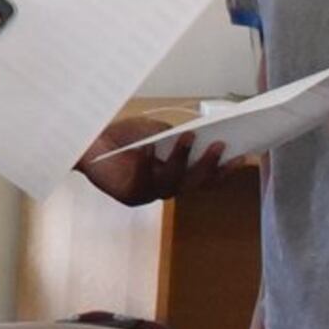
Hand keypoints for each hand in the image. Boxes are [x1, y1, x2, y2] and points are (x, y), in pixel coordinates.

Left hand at [82, 115, 228, 204]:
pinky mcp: (128, 195)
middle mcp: (162, 189)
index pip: (203, 178)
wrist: (86, 142)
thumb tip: (202, 135)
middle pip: (192, 184)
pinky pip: (145, 181)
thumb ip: (177, 138)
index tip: (243, 157)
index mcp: (172, 176)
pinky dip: (150, 164)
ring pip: (172, 184)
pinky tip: (152, 149)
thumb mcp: (156, 133)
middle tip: (223, 146)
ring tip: (191, 139)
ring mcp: (146, 194)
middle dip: (209, 166)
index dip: (223, 171)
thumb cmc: (122, 137)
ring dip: (183, 161)